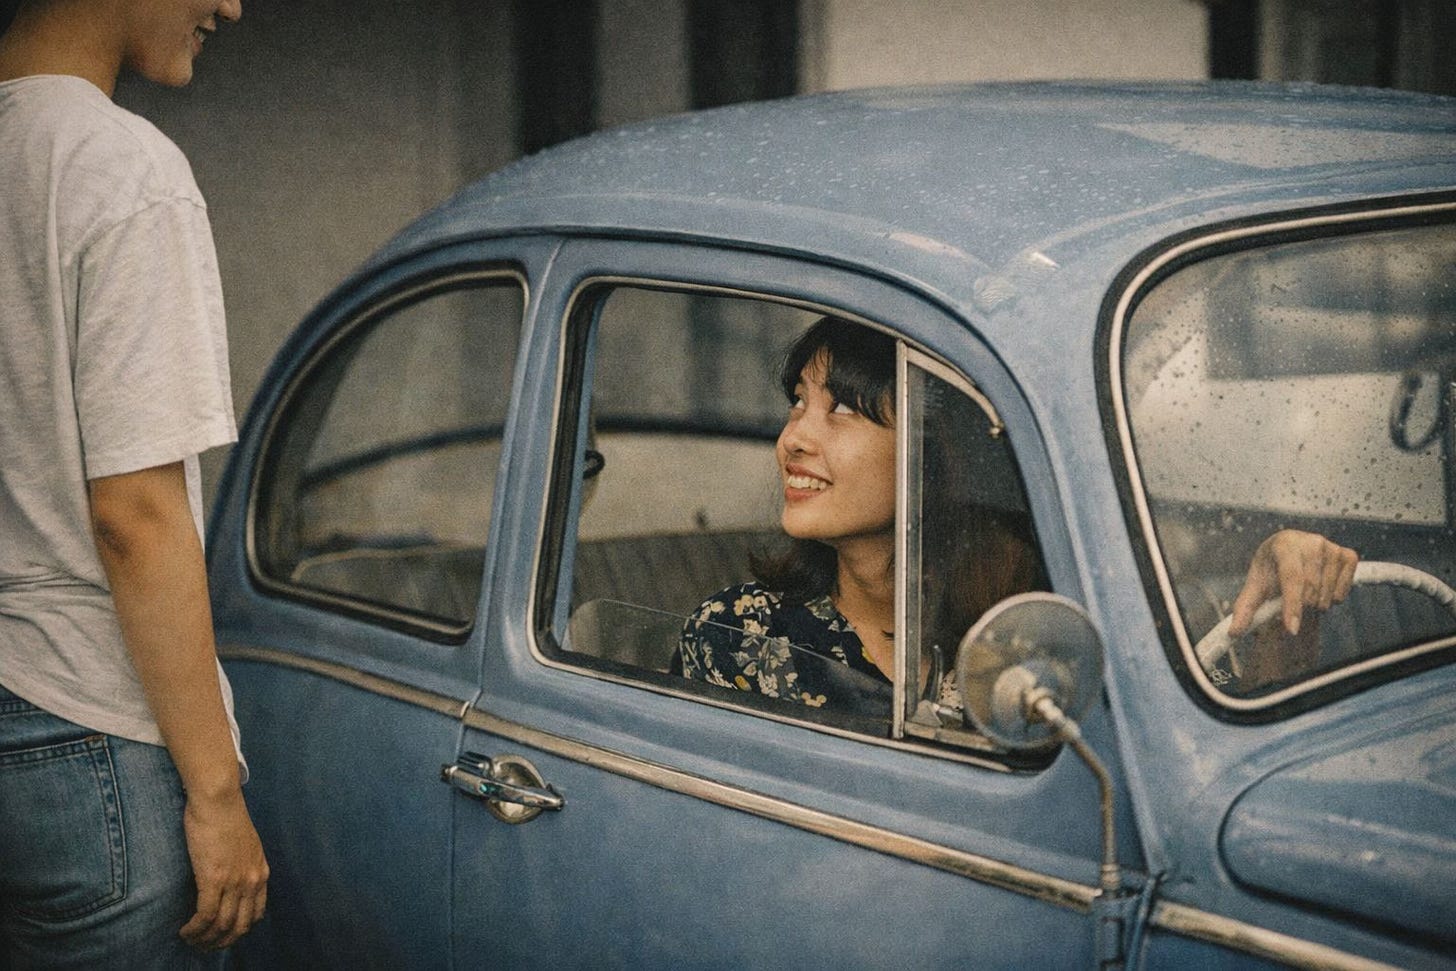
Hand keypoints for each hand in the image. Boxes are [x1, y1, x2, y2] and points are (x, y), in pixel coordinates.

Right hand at [180, 788, 268, 949]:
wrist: (219, 800)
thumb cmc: (226, 816)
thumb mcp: (246, 844)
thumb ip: (243, 864)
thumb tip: (230, 878)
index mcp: (261, 872)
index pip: (257, 913)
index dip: (240, 929)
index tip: (224, 934)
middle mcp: (252, 880)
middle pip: (241, 926)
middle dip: (222, 942)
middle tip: (204, 946)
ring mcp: (234, 881)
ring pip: (222, 925)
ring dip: (205, 939)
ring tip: (190, 941)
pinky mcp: (214, 878)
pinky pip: (206, 915)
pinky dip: (195, 929)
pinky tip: (185, 931)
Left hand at [1229, 529, 1358, 637]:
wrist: (1289, 554)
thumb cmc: (1272, 570)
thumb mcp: (1256, 585)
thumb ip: (1245, 608)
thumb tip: (1234, 632)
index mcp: (1284, 544)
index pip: (1291, 578)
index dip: (1292, 605)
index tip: (1291, 629)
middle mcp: (1310, 542)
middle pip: (1311, 591)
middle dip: (1301, 606)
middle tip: (1292, 600)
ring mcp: (1331, 547)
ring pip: (1327, 595)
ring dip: (1316, 604)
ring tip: (1306, 593)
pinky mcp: (1348, 556)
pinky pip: (1343, 591)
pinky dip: (1333, 598)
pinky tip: (1322, 587)